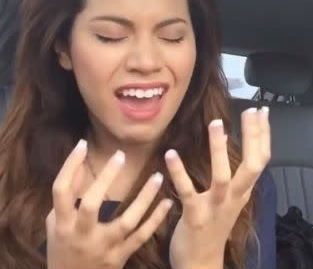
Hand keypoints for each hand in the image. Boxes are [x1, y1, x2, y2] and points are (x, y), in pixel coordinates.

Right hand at [46, 140, 172, 268]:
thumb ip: (67, 198)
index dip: (70, 166)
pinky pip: (142, 236)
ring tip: (158, 176)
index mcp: (62, 224)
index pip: (61, 191)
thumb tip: (79, 166)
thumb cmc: (63, 248)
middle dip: (106, 178)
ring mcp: (103, 247)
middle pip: (92, 204)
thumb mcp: (56, 225)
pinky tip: (168, 202)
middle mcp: (81, 235)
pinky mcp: (120, 257)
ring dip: (144, 198)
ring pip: (126, 221)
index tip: (82, 144)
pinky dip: (156, 219)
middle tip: (121, 155)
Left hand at [167, 107, 270, 268]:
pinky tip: (171, 154)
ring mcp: (216, 207)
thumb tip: (231, 142)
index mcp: (244, 191)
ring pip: (223, 176)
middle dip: (254, 137)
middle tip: (250, 111)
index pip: (262, 159)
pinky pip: (187, 191)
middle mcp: (235, 197)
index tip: (261, 111)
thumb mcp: (231, 200)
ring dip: (219, 150)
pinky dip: (179, 172)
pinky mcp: (194, 216)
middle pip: (253, 165)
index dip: (263, 134)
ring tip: (216, 124)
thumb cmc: (214, 227)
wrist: (201, 264)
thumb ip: (234, 176)